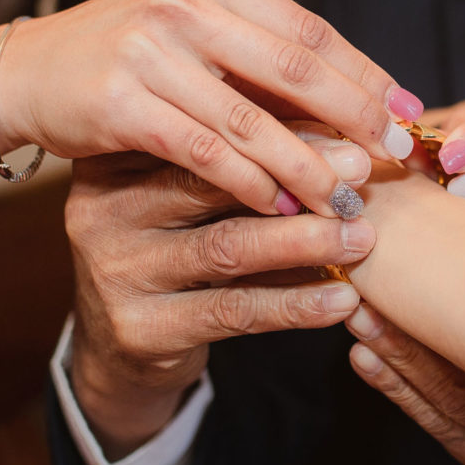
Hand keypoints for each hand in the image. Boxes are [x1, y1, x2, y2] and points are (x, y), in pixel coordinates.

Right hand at [0, 0, 425, 221]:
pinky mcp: (121, 106)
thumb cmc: (119, 55)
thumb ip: (252, 42)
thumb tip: (352, 81)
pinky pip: (205, 153)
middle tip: (394, 155)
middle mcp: (181, 6)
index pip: (306, 28)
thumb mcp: (186, 26)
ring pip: (253, 120)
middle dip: (354, 116)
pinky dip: (249, 184)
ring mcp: (148, 53)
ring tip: (347, 199)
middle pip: (294, 69)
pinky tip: (281, 209)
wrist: (21, 72)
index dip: (363, 71)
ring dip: (307, 164)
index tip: (405, 109)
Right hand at [67, 134, 375, 456]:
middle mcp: (103, 205)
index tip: (346, 130)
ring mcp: (117, 269)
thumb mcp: (193, 193)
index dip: (281, 127)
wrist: (117, 341)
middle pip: (212, 181)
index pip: (204, 128)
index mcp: (117, 153)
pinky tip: (342, 298)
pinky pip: (232, 311)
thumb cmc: (176, 243)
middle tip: (360, 175)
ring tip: (362, 237)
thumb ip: (244, 156)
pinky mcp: (140, 328)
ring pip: (226, 247)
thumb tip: (338, 122)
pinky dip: (294, 303)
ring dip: (304, 242)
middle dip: (297, 177)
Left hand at [345, 302, 464, 464]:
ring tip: (358, 322)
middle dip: (403, 345)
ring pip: (440, 408)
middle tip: (363, 302)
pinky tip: (368, 358)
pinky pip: (437, 424)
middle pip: (454, 391)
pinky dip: (399, 390)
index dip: (443, 329)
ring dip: (394, 363)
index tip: (408, 282)